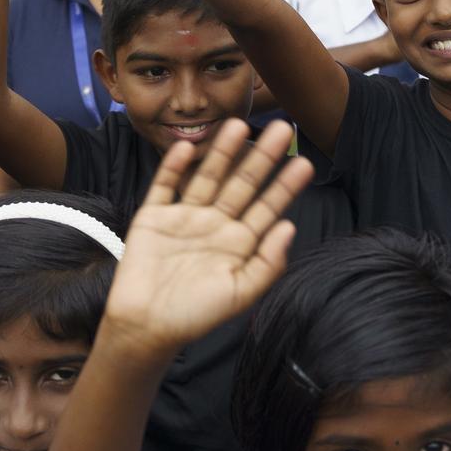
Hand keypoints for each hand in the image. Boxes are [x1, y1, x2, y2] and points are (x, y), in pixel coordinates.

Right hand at [101, 118, 316, 354]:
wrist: (146, 326)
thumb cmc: (196, 316)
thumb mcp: (240, 294)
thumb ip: (267, 263)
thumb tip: (289, 226)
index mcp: (239, 244)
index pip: (267, 208)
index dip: (285, 186)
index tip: (304, 162)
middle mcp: (215, 225)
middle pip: (242, 184)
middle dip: (261, 157)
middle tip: (279, 127)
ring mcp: (185, 218)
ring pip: (207, 177)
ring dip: (222, 152)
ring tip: (237, 124)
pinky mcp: (154, 217)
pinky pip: (165, 186)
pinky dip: (173, 166)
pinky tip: (185, 146)